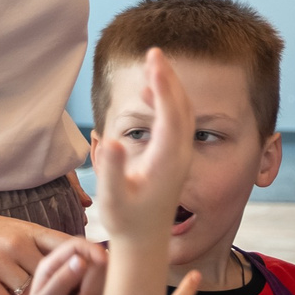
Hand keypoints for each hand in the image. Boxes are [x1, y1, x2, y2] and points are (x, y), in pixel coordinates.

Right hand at [0, 202, 79, 294]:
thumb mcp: (8, 228)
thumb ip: (34, 243)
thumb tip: (65, 256)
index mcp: (28, 230)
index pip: (68, 245)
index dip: (87, 261)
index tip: (103, 276)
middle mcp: (17, 244)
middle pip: (55, 273)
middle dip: (68, 290)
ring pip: (32, 290)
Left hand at [15, 240, 105, 294]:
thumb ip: (62, 281)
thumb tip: (81, 259)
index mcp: (53, 264)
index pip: (79, 244)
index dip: (93, 249)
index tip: (103, 261)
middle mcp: (70, 267)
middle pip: (97, 259)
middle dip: (93, 284)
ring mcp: (84, 279)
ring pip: (106, 276)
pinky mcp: (95, 291)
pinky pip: (109, 289)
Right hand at [92, 49, 193, 245]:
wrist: (145, 242)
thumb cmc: (126, 222)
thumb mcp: (114, 200)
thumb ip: (114, 171)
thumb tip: (113, 141)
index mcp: (168, 160)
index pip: (171, 114)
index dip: (164, 85)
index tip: (155, 61)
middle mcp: (179, 155)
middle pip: (180, 108)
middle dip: (168, 79)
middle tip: (154, 52)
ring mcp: (179, 156)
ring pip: (180, 114)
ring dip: (168, 88)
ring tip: (153, 64)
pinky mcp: (174, 158)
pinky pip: (175, 123)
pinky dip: (165, 103)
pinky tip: (150, 91)